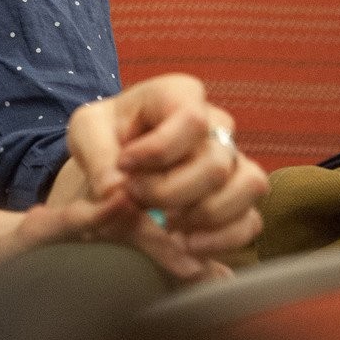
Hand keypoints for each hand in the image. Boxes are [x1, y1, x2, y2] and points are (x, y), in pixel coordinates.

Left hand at [63, 73, 268, 276]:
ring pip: (248, 187)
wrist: (116, 160)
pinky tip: (185, 243)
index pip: (192, 120)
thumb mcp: (87, 132)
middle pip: (216, 163)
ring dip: (202, 215)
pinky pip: (251, 220)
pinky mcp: (240, 196)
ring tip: (163, 222)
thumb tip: (116, 192)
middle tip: (136, 197)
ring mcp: (235, 160)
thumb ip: (97, 157)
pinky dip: (221, 239)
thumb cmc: (106, 135)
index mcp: (179, 95)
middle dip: (170, 191)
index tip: (124, 165)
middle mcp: (216, 124)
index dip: (158, 151)